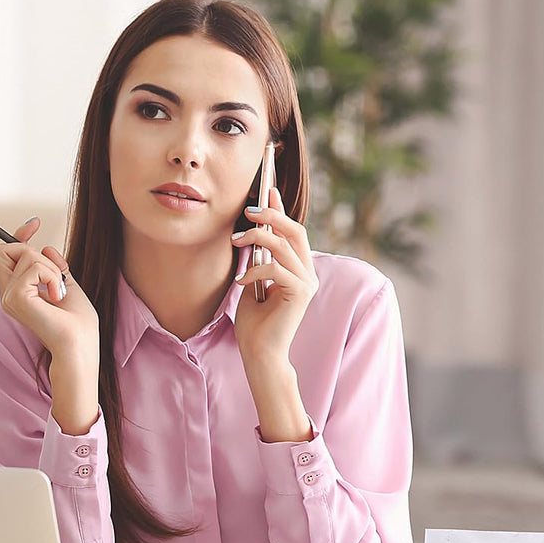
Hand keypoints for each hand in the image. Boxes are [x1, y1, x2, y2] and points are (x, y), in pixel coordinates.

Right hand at [0, 217, 98, 360]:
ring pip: (25, 254)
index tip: (36, 223)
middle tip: (54, 276)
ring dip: (51, 268)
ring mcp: (9, 296)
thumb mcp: (67, 286)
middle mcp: (8, 293)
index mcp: (18, 291)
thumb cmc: (78, 324)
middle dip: (33, 253)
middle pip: (5, 249)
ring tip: (59, 292)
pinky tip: (58, 297)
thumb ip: (55, 268)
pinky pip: (35, 266)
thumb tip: (46, 246)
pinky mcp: (16, 298)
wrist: (80, 346)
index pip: (5, 253)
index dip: (19, 234)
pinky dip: (52, 276)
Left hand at [232, 186, 319, 364]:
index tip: (268, 189)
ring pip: (285, 244)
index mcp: (299, 269)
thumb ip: (259, 259)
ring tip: (236, 242)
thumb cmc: (255, 322)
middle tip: (248, 211)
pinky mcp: (300, 293)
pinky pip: (277, 268)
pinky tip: (241, 282)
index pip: (293, 230)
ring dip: (257, 238)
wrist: (260, 352)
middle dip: (271, 215)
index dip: (280, 208)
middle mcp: (307, 273)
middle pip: (295, 230)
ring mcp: (307, 283)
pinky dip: (255, 270)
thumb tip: (253, 233)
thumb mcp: (253, 282)